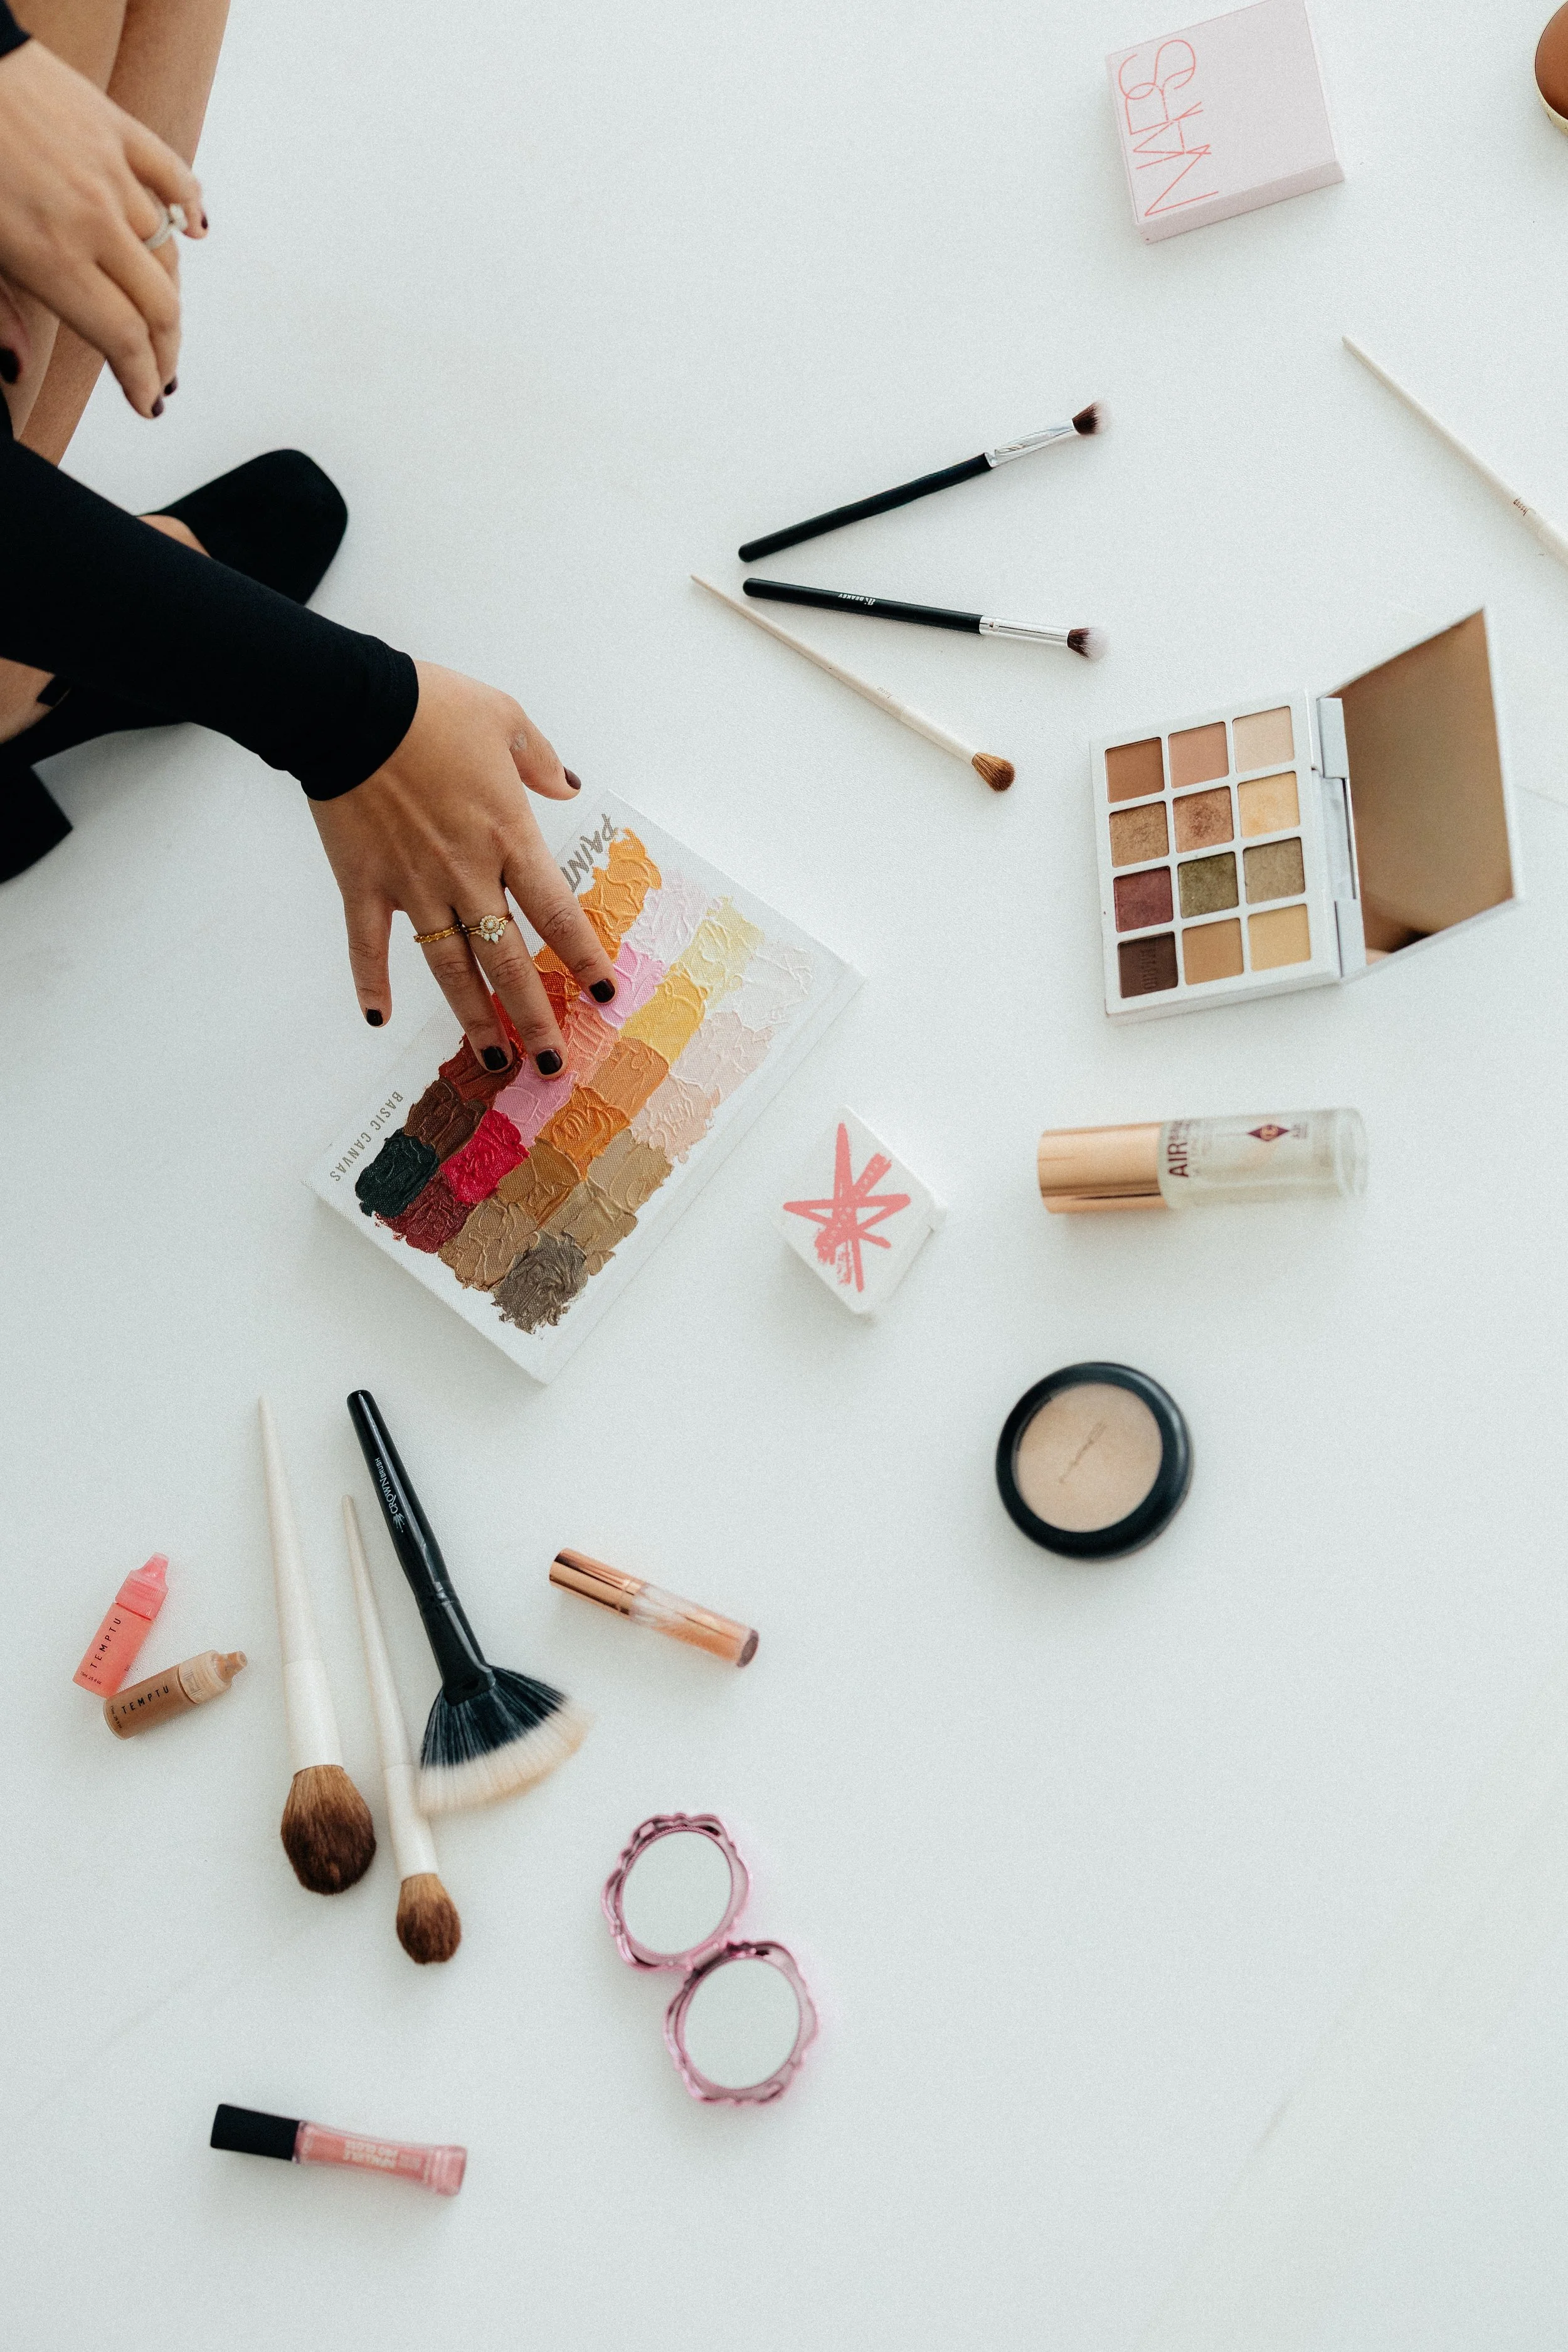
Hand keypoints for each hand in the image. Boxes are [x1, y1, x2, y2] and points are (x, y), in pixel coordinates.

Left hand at [0, 36, 204, 416]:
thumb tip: (18, 367)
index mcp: (51, 259)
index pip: (123, 338)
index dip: (143, 378)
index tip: (149, 400)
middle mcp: (92, 221)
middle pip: (158, 306)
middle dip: (165, 351)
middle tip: (161, 373)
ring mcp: (110, 172)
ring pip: (167, 253)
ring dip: (170, 294)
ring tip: (165, 320)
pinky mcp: (115, 127)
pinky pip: (173, 177)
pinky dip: (191, 209)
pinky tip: (196, 232)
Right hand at [310, 664, 619, 1074]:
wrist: (349, 705)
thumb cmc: (428, 706)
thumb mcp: (504, 717)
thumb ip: (541, 761)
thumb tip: (568, 787)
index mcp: (507, 835)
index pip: (556, 912)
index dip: (583, 958)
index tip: (603, 995)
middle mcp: (465, 873)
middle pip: (508, 960)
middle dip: (534, 1016)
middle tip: (552, 1062)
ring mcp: (412, 885)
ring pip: (449, 967)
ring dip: (472, 1017)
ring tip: (493, 1059)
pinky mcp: (363, 884)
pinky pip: (368, 946)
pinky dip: (370, 982)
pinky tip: (376, 1017)